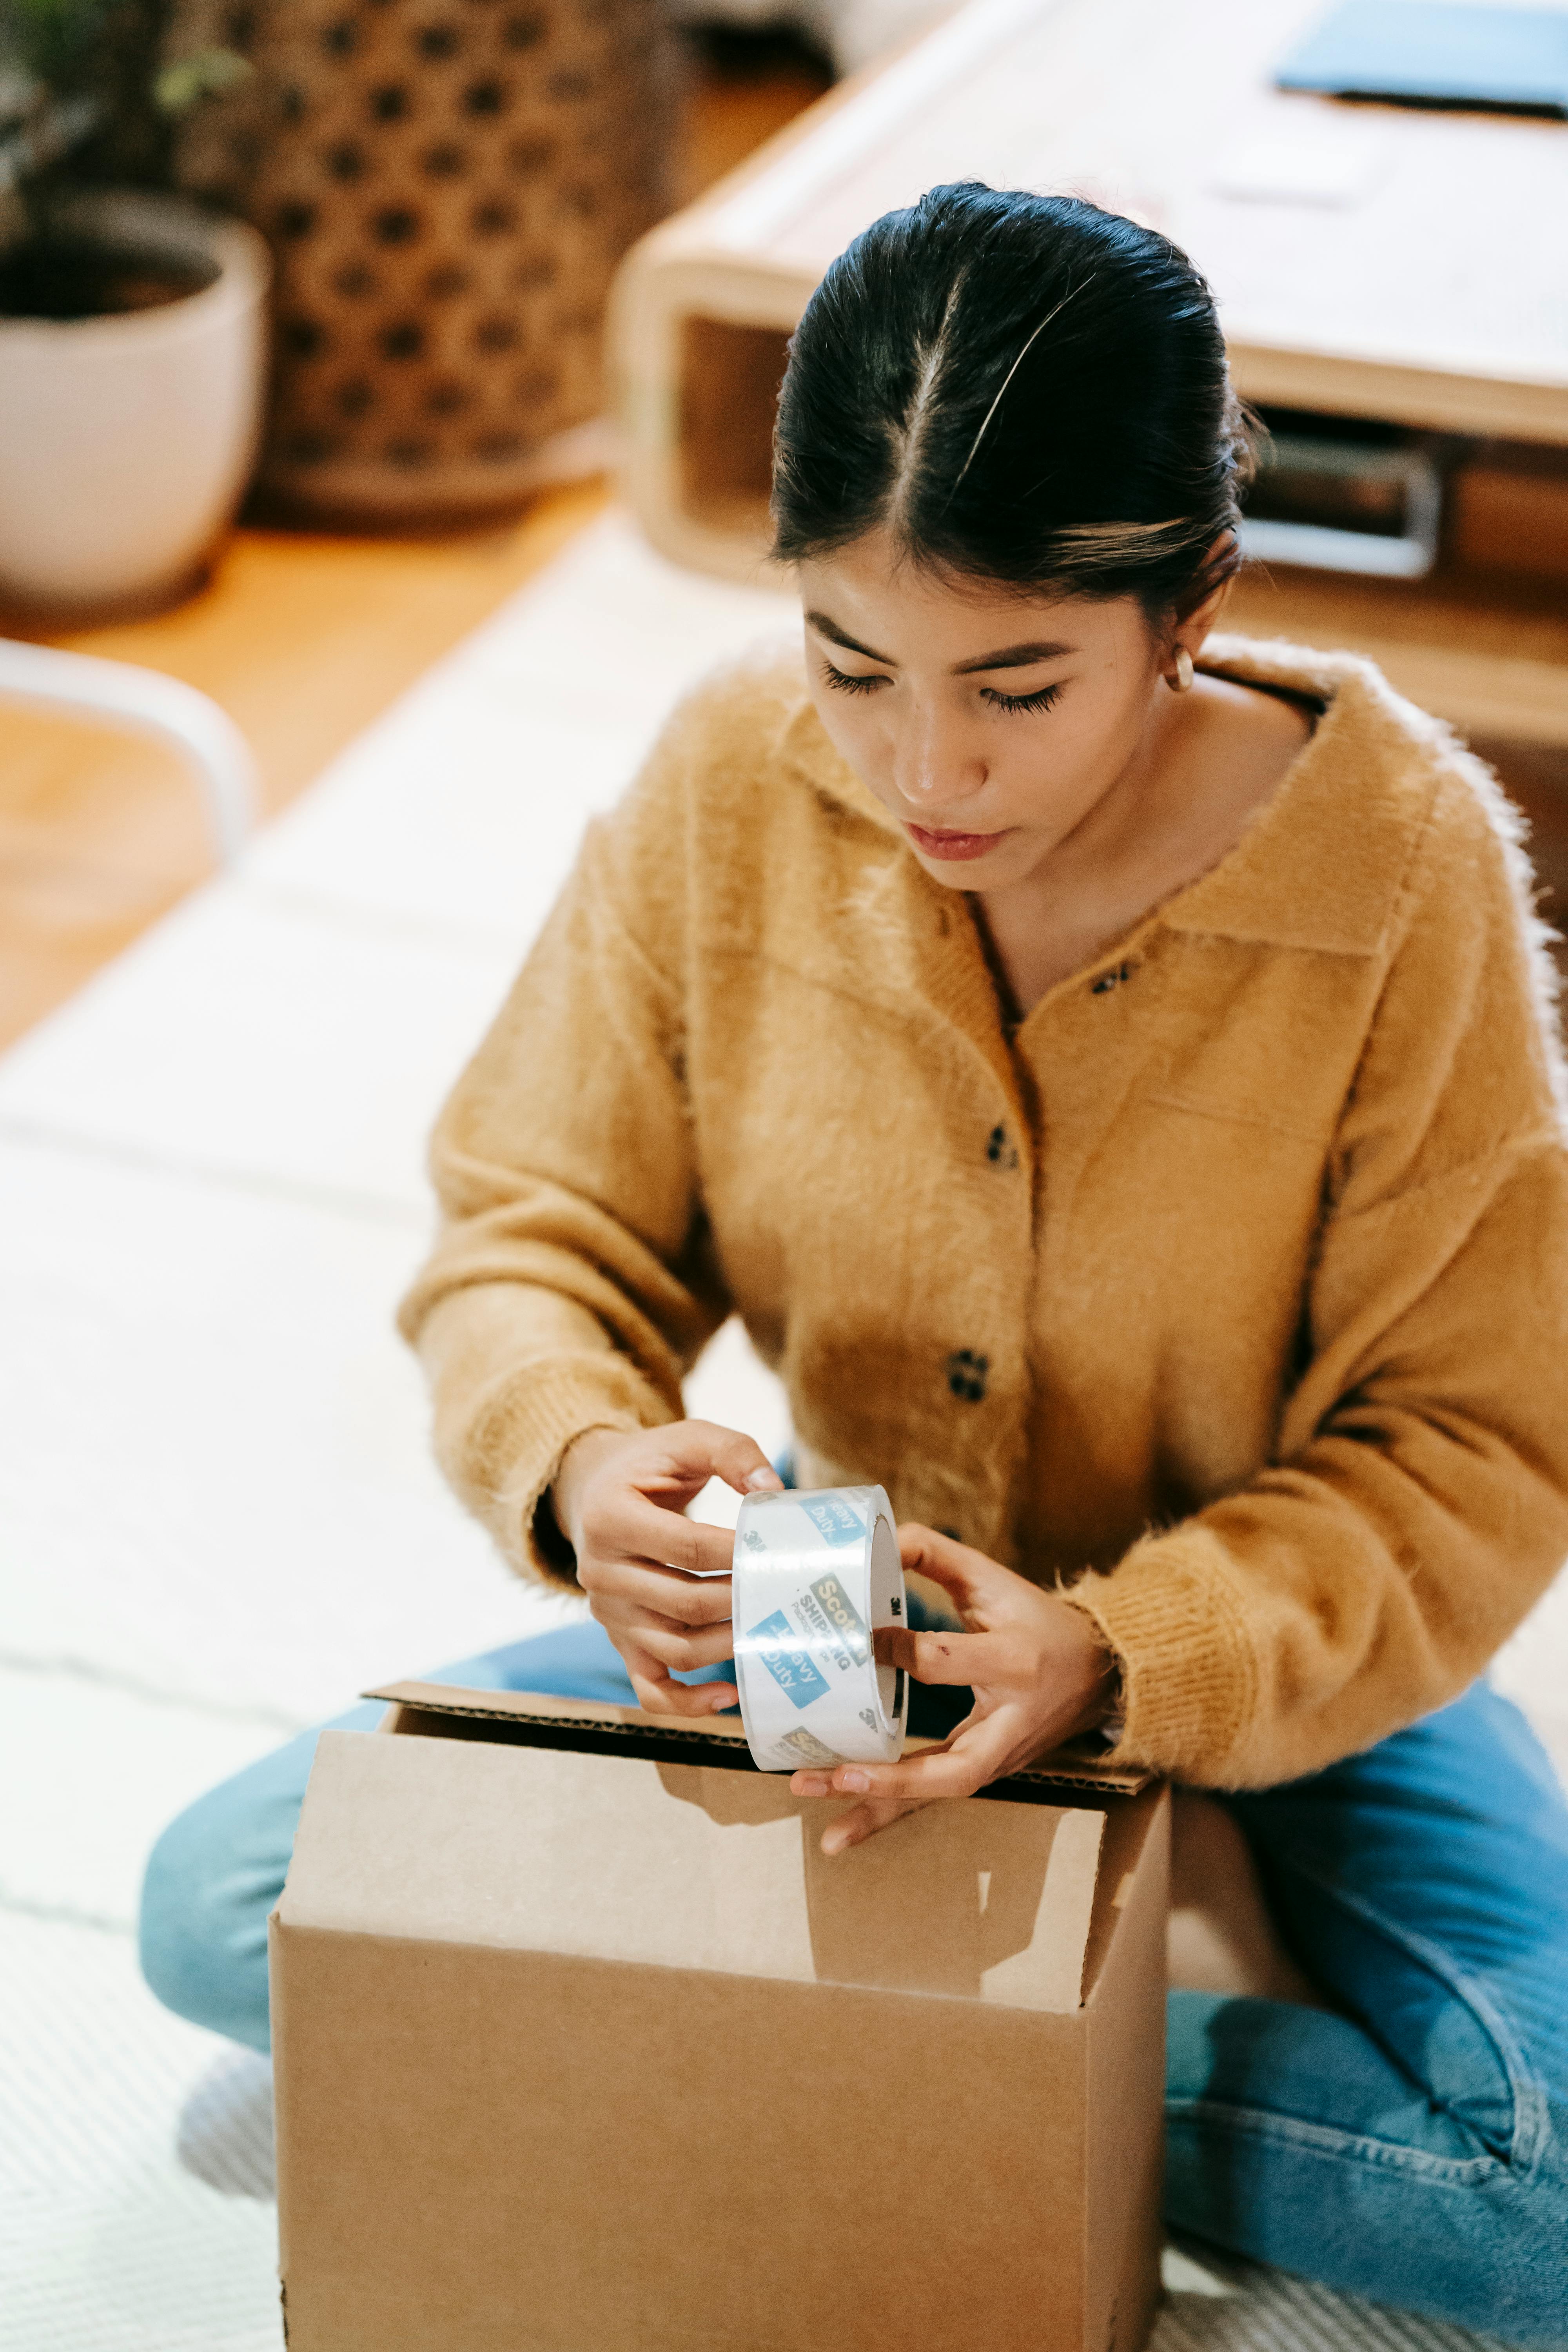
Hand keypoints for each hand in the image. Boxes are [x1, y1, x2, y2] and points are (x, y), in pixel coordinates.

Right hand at [552, 1421, 781, 1716]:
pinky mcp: (618, 1639)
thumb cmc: (651, 1465)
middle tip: (786, 1591)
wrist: (595, 1491)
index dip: (737, 1552)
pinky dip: (686, 1702)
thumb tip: (774, 1493)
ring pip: (673, 1649)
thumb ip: (733, 1453)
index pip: (685, 1546)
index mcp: (610, 1516)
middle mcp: (599, 1571)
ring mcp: (607, 1613)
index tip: (778, 1549)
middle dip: (742, 1600)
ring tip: (771, 1629)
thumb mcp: (687, 1437)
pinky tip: (729, 1694)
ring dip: (728, 1645)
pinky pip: (648, 1687)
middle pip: (684, 1603)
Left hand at [789, 1525, 1117, 1854]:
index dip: (899, 1650)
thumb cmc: (1036, 1620)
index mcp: (1013, 1661)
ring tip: (825, 1833)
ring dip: (879, 1813)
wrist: (1100, 1673)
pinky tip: (840, 1833)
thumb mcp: (994, 1580)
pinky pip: (934, 1798)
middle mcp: (1009, 1721)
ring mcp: (1000, 1756)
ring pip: (939, 1796)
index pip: (947, 1662)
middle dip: (888, 1778)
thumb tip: (880, 1537)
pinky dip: (888, 1815)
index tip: (859, 1637)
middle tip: (826, 1776)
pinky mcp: (986, 1770)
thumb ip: (937, 1555)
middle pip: (951, 1767)